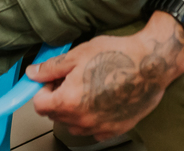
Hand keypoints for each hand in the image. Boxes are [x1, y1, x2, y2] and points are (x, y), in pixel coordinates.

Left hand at [27, 12, 183, 140]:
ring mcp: (98, 127)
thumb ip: (51, 68)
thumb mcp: (78, 54)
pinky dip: (92, 117)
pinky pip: (93, 129)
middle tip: (73, 79)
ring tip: (89, 88)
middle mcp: (82, 119)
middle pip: (55, 116)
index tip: (52, 81)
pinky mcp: (114, 129)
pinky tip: (102, 99)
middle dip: (58, 98)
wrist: (150, 64)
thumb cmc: (117, 56)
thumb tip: (33, 73)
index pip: (38, 105)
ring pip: (73, 124)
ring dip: (74, 110)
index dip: (42, 90)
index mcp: (68, 101)